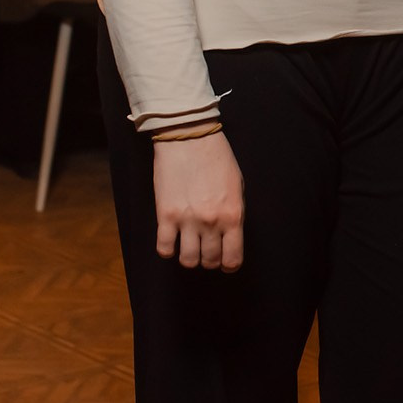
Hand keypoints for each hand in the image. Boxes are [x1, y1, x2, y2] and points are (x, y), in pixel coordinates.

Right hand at [153, 130, 243, 269]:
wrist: (189, 137)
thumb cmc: (216, 158)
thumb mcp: (237, 186)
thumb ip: (234, 213)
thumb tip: (230, 234)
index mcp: (232, 215)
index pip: (232, 258)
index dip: (229, 264)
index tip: (225, 261)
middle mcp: (211, 222)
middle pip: (210, 261)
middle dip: (209, 259)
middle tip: (205, 249)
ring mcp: (187, 220)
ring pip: (188, 260)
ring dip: (189, 257)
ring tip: (189, 246)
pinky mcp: (165, 215)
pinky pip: (164, 248)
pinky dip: (168, 250)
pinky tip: (171, 240)